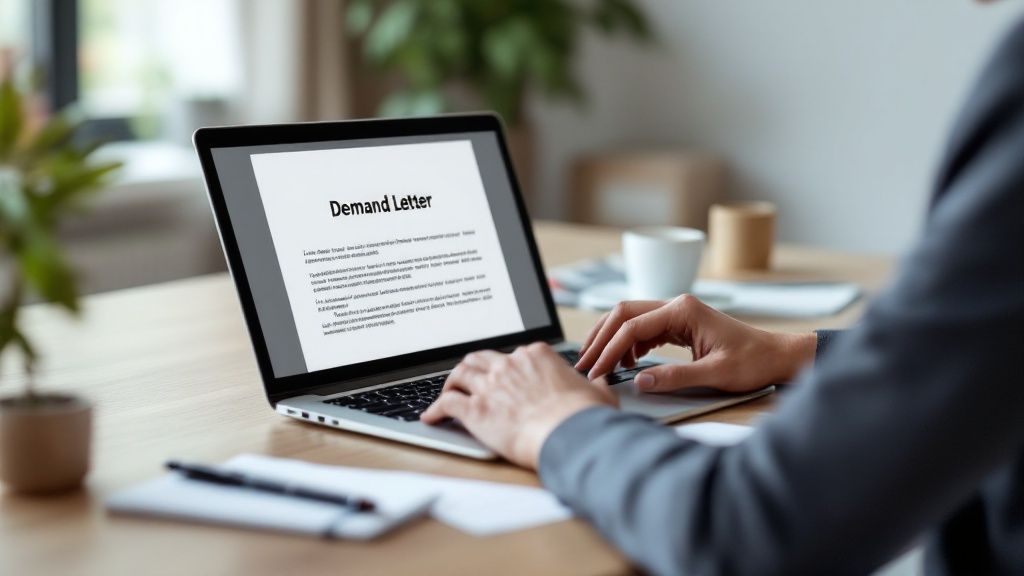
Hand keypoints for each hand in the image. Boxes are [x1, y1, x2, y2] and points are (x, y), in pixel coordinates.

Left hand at [421, 343, 616, 468]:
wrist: (568, 433)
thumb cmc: (584, 416)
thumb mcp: (598, 393)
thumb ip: (594, 385)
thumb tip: (598, 384)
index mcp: (536, 355)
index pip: (513, 355)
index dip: (505, 367)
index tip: (503, 377)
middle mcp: (509, 364)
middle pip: (481, 358)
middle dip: (473, 367)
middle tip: (469, 378)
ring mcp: (490, 384)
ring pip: (459, 373)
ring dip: (451, 382)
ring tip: (447, 392)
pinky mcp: (475, 408)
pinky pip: (446, 402)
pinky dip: (436, 409)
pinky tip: (431, 417)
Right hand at [575, 295, 815, 393]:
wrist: (777, 357)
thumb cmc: (753, 362)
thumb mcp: (715, 375)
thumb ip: (675, 377)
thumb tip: (639, 382)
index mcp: (682, 311)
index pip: (631, 326)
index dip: (609, 350)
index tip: (595, 373)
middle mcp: (676, 305)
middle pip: (623, 313)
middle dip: (600, 339)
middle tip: (584, 365)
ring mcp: (677, 312)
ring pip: (630, 318)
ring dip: (611, 339)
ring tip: (597, 364)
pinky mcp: (679, 324)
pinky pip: (644, 328)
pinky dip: (628, 343)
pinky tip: (625, 362)